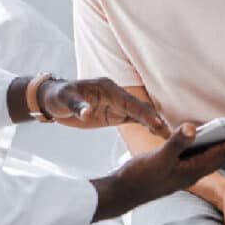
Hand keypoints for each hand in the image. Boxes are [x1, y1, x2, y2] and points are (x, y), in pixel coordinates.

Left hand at [39, 77, 170, 137]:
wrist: (53, 100)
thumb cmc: (58, 96)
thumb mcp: (64, 100)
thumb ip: (77, 107)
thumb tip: (87, 113)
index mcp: (106, 88)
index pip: (129, 102)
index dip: (144, 113)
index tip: (157, 124)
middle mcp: (115, 95)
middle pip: (139, 108)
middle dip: (155, 120)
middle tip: (171, 134)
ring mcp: (116, 104)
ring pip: (140, 114)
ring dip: (154, 124)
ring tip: (170, 136)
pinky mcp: (114, 113)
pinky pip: (134, 119)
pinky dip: (146, 125)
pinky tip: (157, 134)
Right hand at [91, 125, 224, 221]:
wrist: (123, 194)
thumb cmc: (139, 177)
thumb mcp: (158, 158)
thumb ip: (176, 142)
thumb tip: (193, 127)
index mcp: (194, 168)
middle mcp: (194, 171)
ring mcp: (186, 172)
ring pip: (216, 158)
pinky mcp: (177, 171)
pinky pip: (203, 159)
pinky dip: (215, 150)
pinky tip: (215, 146)